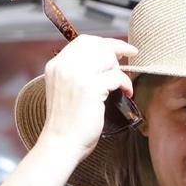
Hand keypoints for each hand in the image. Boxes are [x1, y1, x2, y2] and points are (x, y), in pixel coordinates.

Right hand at [37, 34, 138, 158]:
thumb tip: (104, 61)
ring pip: (108, 58)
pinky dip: (126, 83)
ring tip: (122, 84)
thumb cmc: (67, 123)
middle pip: (97, 45)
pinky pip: (117, 76)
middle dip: (117, 50)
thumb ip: (77, 74)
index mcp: (56, 65)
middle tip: (129, 60)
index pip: (83, 41)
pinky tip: (127, 93)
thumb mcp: (65, 90)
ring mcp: (77, 76)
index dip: (104, 43)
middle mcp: (64, 66)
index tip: (119, 49)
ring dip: (120, 70)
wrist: (60, 143)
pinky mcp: (91, 88)